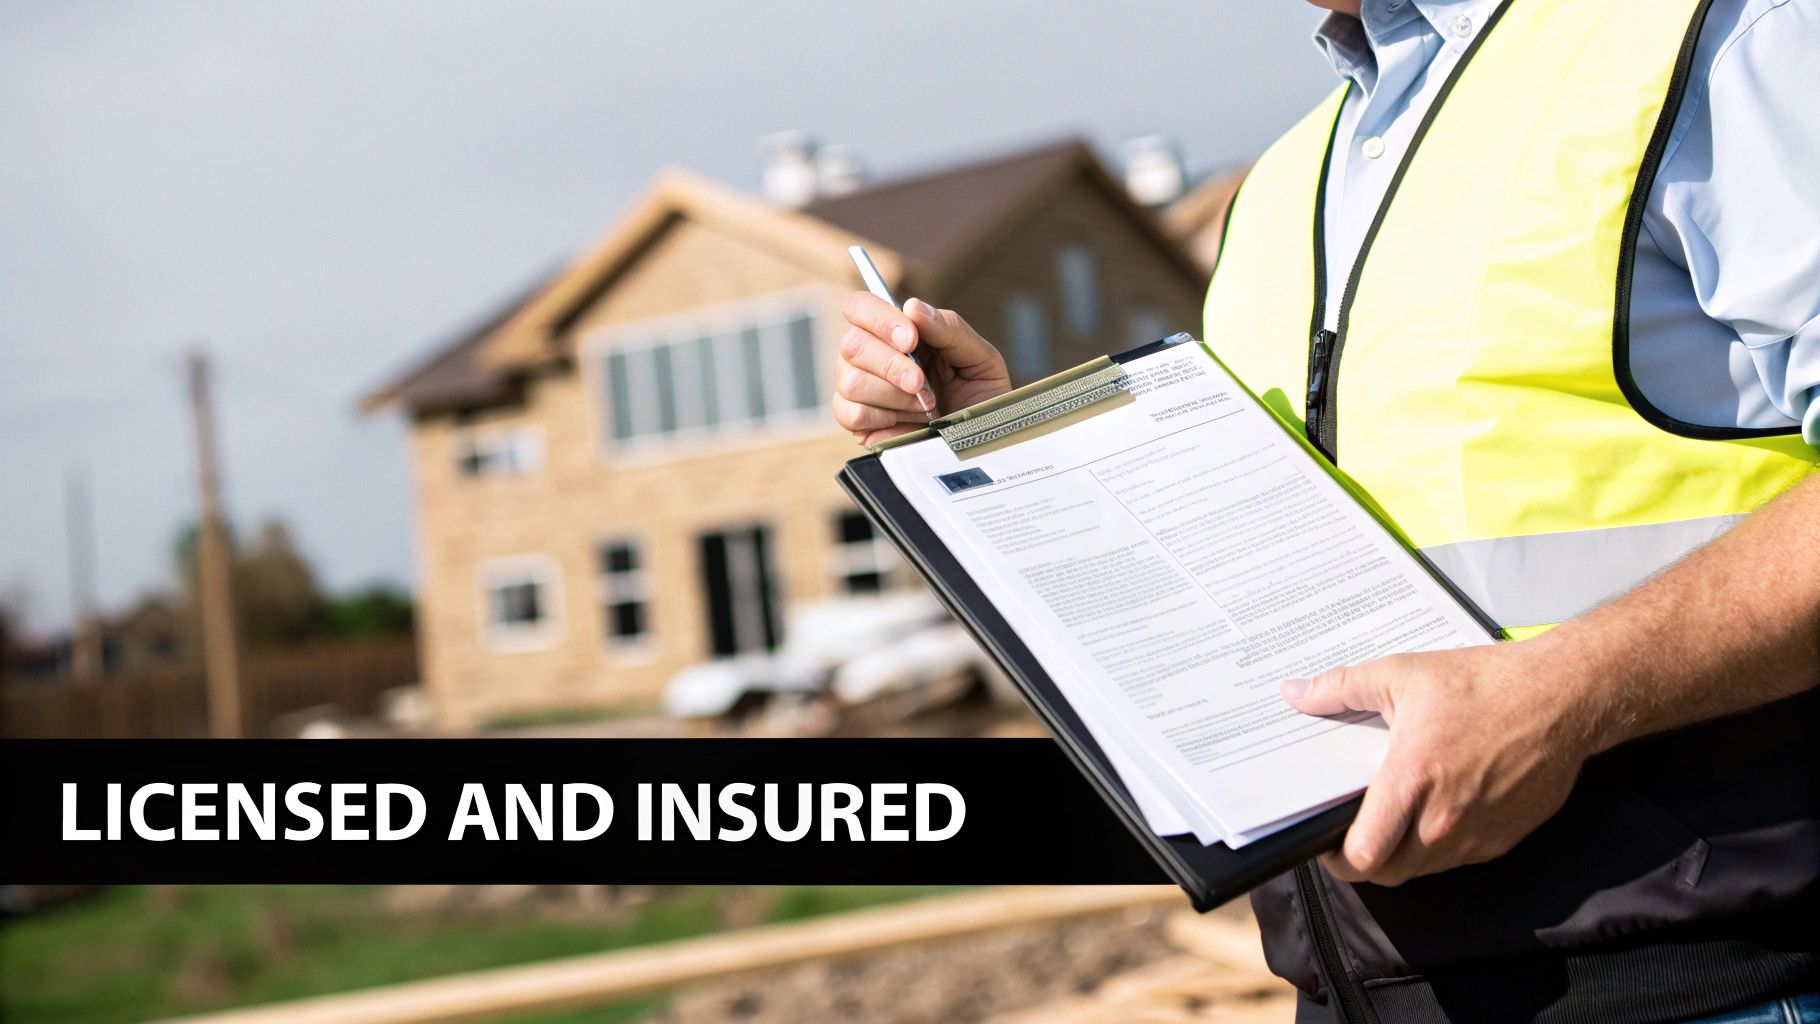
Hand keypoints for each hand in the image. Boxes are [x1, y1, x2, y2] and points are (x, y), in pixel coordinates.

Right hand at [832, 292, 1011, 445]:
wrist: (984, 441)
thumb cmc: (980, 396)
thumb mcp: (979, 357)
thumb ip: (949, 328)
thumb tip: (912, 307)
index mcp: (895, 331)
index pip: (860, 307)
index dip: (880, 319)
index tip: (910, 339)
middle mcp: (869, 356)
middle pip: (851, 344)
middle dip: (891, 365)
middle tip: (921, 382)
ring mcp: (859, 390)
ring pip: (850, 381)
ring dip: (894, 395)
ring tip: (924, 405)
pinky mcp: (857, 424)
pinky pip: (850, 413)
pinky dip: (883, 417)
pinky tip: (908, 421)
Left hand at [1280, 637, 1601, 885]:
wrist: (1562, 696)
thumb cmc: (1487, 684)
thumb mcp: (1404, 674)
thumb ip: (1342, 688)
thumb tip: (1296, 694)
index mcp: (1413, 780)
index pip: (1363, 854)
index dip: (1337, 858)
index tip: (1327, 842)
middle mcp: (1444, 818)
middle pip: (1387, 872)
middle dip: (1363, 861)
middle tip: (1354, 835)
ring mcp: (1477, 834)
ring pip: (1422, 870)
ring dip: (1401, 856)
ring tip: (1392, 821)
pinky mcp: (1503, 838)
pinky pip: (1458, 860)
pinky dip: (1438, 848)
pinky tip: (1434, 813)